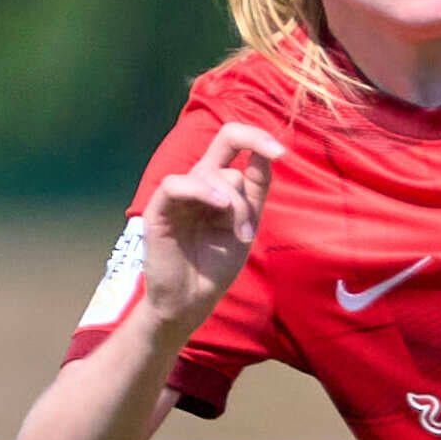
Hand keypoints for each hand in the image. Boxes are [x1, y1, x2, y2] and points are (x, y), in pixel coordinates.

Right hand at [134, 121, 282, 333]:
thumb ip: (256, 190)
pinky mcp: (158, 210)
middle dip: (250, 155)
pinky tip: (218, 206)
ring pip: (212, 173)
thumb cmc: (216, 266)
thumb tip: (268, 154)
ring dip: (235, 203)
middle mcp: (199, 181)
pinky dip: (202, 190)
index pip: (234, 141)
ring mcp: (178, 194)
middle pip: (225, 141)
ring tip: (240, 235)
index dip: (258, 138)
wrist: (191, 301)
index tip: (282, 153)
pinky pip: (177, 184)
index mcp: (218, 182)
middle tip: (263, 192)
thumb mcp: (247, 225)